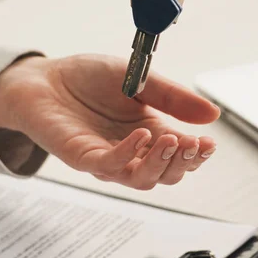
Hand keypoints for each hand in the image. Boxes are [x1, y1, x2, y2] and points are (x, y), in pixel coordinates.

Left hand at [0, 55, 219, 189]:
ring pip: (142, 179)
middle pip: (166, 174)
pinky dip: (128, 154)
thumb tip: (212, 113)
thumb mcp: (139, 80)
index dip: (197, 153)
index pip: (180, 153)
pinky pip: (110, 165)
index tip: (209, 142)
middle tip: (194, 145)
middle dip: (184, 163)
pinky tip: (141, 136)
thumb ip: (173, 97)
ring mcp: (108, 157)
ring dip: (162, 164)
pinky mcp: (83, 157)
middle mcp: (131, 150)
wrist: (45, 78)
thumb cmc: (86, 79)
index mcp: (149, 131)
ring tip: (171, 140)